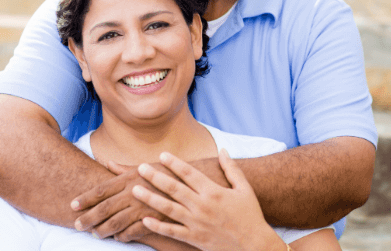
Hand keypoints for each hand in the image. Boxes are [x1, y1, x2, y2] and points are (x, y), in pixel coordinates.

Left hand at [70, 163, 172, 240]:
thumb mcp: (145, 167)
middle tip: (76, 225)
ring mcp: (144, 206)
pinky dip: (124, 236)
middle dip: (88, 217)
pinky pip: (134, 231)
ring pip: (117, 222)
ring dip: (103, 230)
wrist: (195, 181)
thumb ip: (123, 168)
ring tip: (94, 234)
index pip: (102, 189)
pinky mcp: (155, 219)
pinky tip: (118, 238)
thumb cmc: (167, 172)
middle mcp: (134, 192)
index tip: (73, 205)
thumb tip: (107, 163)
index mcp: (130, 178)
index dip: (86, 198)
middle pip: (105, 207)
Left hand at [132, 149, 284, 250]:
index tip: (162, 154)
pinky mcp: (195, 238)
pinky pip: (172, 232)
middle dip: (155, 177)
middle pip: (174, 188)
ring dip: (150, 198)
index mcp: (213, 192)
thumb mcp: (244, 189)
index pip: (189, 173)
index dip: (174, 163)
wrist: (255, 247)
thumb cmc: (250, 215)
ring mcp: (197, 223)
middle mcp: (202, 206)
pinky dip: (157, 226)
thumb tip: (222, 149)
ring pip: (169, 209)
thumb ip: (231, 169)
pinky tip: (144, 219)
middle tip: (140, 168)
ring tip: (134, 190)